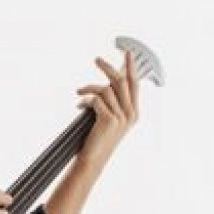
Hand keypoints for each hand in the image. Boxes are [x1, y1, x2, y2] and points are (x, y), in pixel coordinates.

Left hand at [74, 48, 139, 171]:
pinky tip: (79, 105)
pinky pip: (96, 100)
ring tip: (79, 92)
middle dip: (108, 67)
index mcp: (134, 113)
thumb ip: (111, 103)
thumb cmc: (97, 140)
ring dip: (89, 88)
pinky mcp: (109, 120)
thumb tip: (104, 84)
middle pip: (121, 81)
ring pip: (105, 89)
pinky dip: (85, 100)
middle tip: (96, 59)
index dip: (130, 68)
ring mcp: (121, 117)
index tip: (127, 53)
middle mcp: (131, 114)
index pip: (134, 84)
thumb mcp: (109, 120)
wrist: (92, 160)